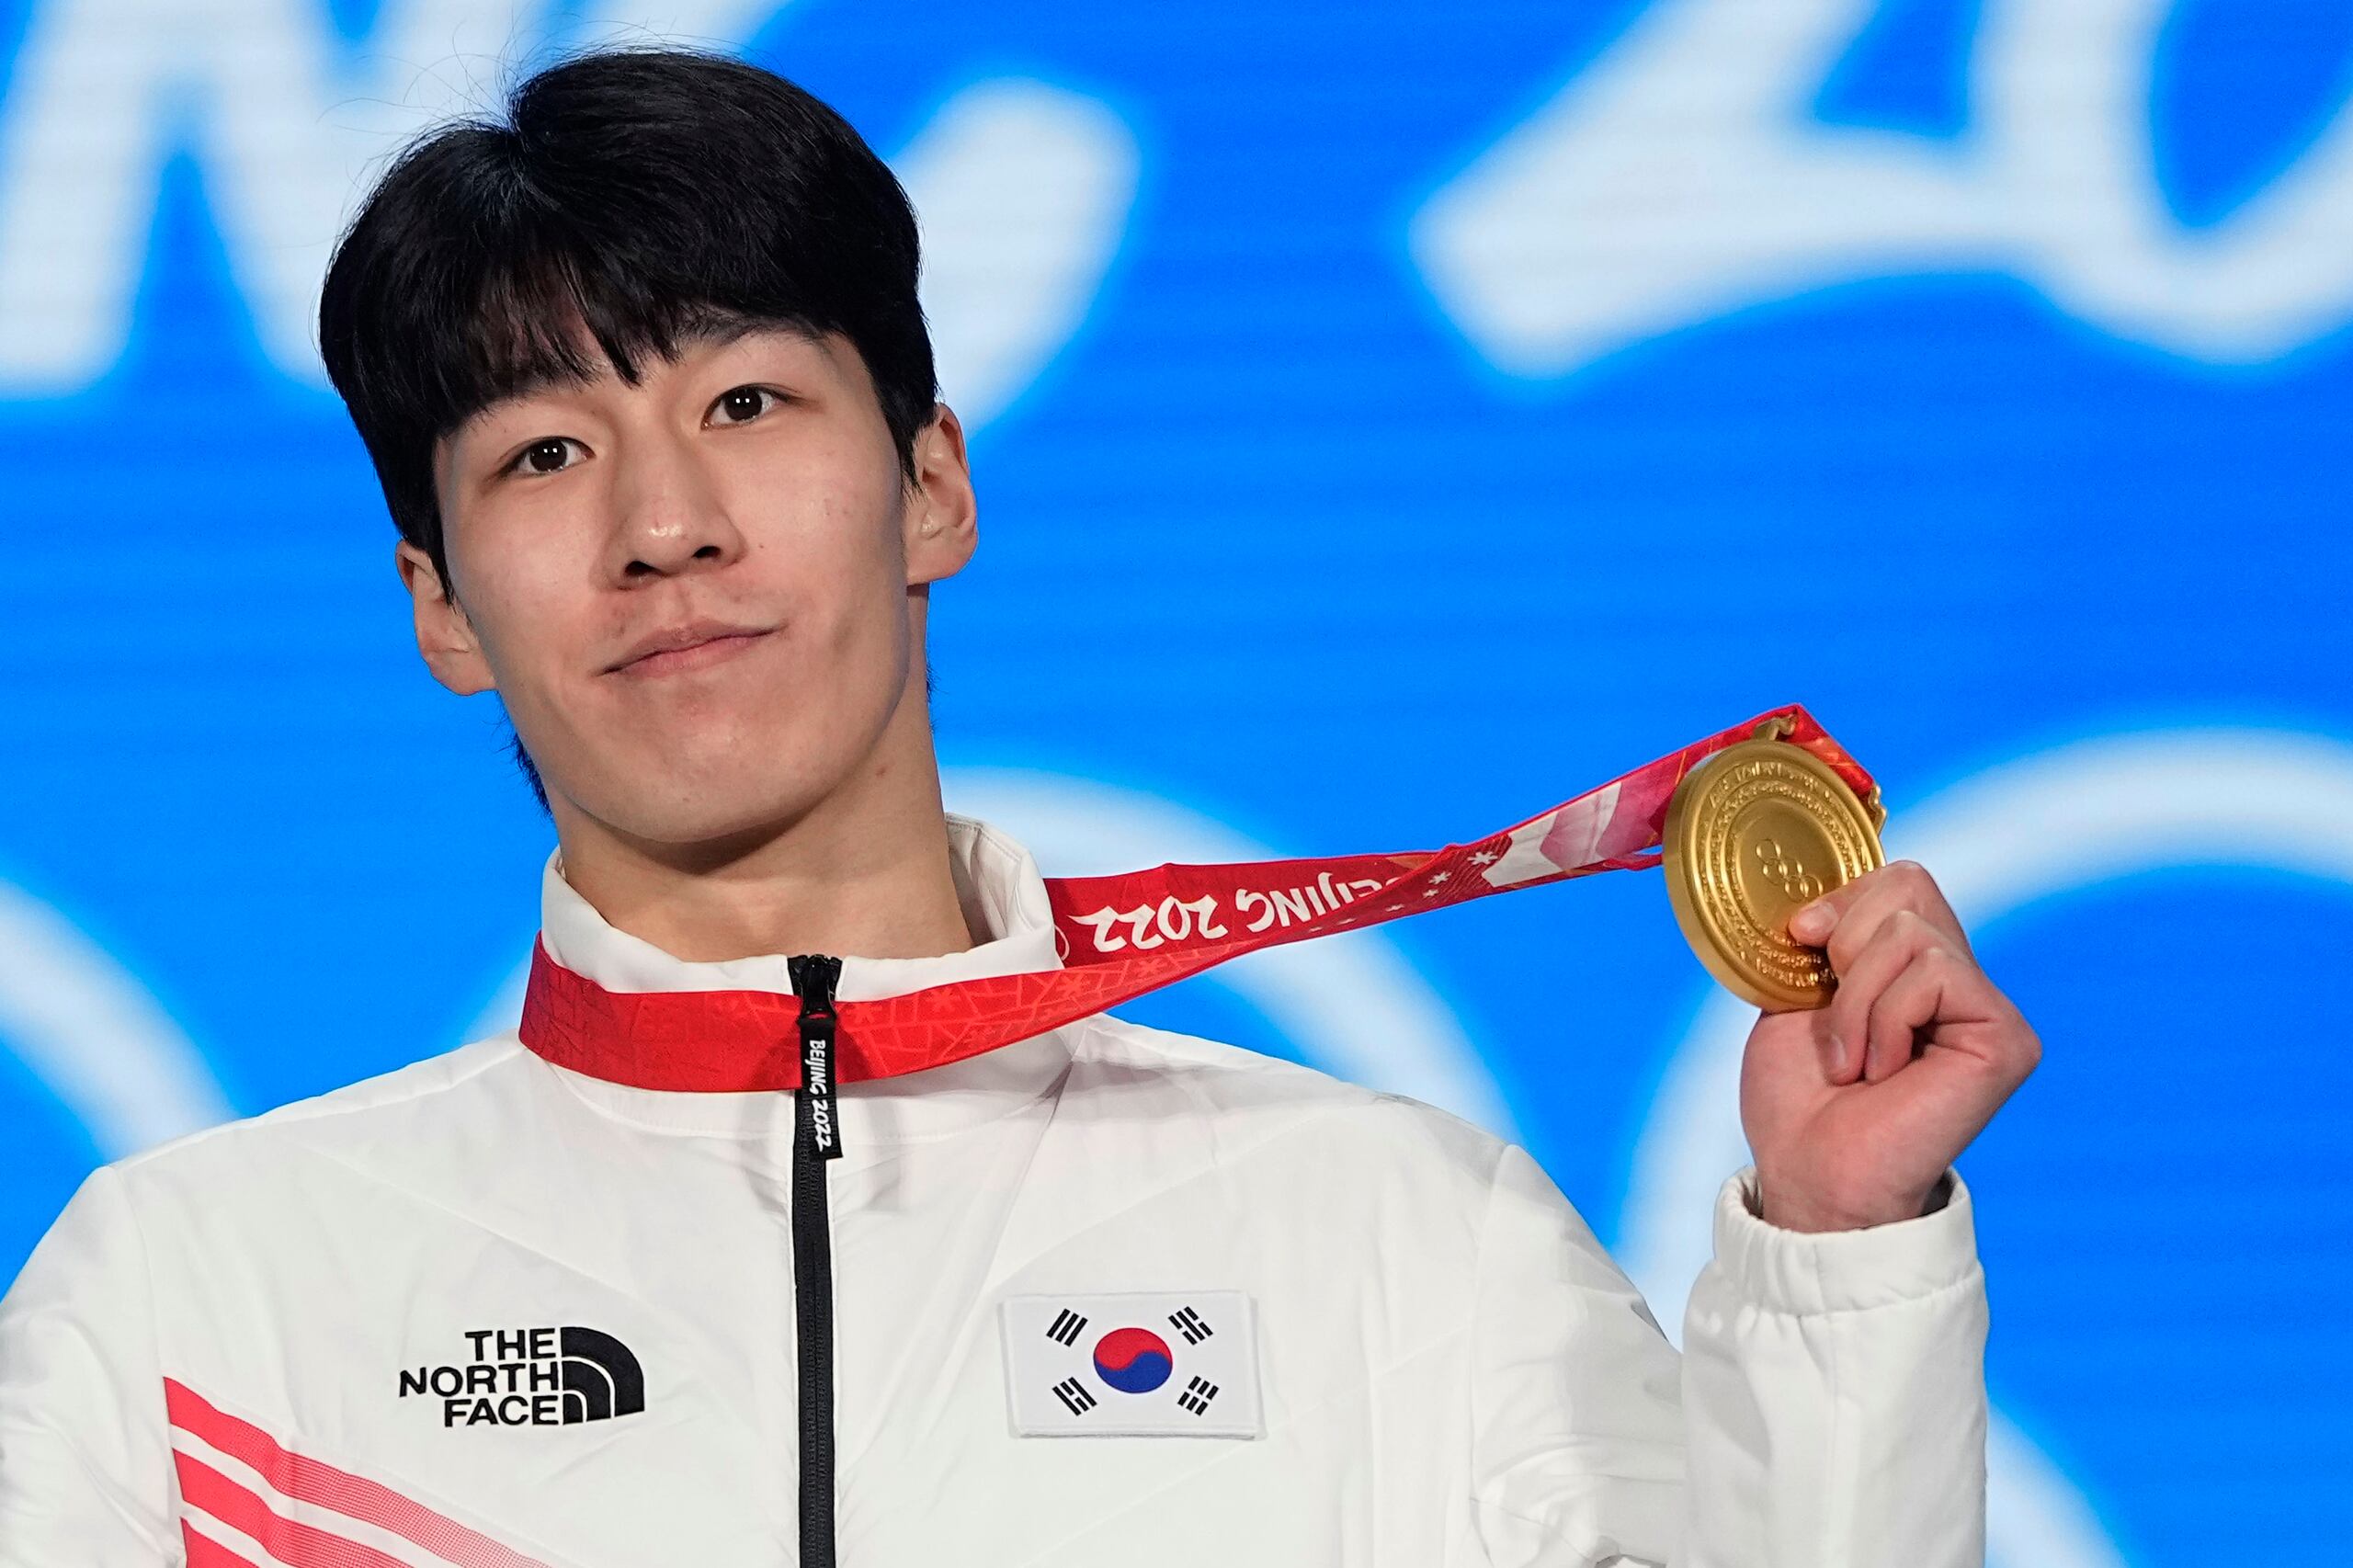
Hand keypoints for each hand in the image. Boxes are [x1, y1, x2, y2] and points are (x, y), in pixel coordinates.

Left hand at [1739, 860, 2039, 1231]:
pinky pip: (1934, 972)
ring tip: (1855, 1062)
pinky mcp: (2007, 1037)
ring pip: (1910, 932)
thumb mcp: (1796, 994)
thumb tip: (1839, 890)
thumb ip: (1829, 936)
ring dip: (1854, 1001)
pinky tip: (1884, 1074)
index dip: (1840, 900)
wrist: (1809, 1173)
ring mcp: (1989, 1009)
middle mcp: (1959, 982)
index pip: (1897, 879)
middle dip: (1845, 944)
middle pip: (1910, 883)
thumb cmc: (1798, 1101)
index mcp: (1912, 968)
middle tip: (1835, 1018)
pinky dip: (1883, 1020)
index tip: (1801, 940)